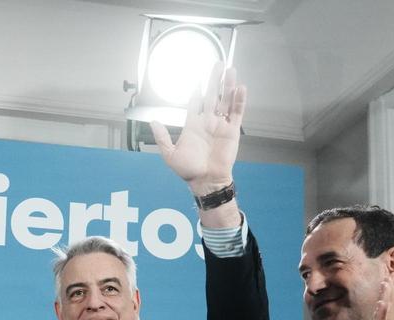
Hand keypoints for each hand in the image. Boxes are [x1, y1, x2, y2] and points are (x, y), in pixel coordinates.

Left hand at [150, 63, 244, 194]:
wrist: (205, 181)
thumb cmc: (188, 170)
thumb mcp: (169, 154)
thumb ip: (162, 137)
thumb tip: (153, 121)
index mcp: (193, 125)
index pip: (195, 103)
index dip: (196, 91)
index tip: (196, 79)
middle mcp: (208, 122)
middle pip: (212, 96)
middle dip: (214, 80)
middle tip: (217, 64)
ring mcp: (220, 125)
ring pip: (226, 100)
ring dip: (228, 85)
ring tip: (230, 70)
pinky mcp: (232, 131)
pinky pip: (237, 113)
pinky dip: (239, 100)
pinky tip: (240, 88)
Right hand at [355, 280, 393, 319]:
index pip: (382, 316)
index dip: (386, 300)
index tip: (390, 286)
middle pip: (378, 311)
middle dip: (383, 294)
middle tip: (387, 276)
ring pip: (377, 316)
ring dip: (381, 298)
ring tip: (385, 282)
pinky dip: (379, 314)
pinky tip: (382, 303)